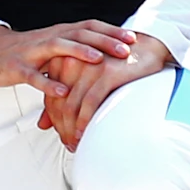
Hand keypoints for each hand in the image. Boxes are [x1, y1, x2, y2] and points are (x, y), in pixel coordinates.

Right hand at [0, 20, 132, 98]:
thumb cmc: (28, 51)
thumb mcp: (55, 48)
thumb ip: (78, 50)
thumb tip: (109, 58)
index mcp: (60, 33)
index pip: (90, 27)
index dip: (112, 31)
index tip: (134, 39)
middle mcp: (50, 38)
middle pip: (80, 34)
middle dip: (105, 40)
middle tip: (126, 50)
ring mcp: (33, 52)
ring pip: (59, 47)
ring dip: (80, 53)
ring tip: (99, 61)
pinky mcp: (18, 68)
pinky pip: (34, 76)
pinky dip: (48, 83)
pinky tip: (62, 91)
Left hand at [39, 31, 174, 150]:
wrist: (147, 47)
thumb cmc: (116, 63)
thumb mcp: (84, 78)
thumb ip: (61, 97)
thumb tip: (42, 124)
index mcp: (63, 60)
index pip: (50, 97)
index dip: (53, 120)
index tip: (61, 134)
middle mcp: (71, 61)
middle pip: (58, 103)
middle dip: (61, 127)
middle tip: (68, 143)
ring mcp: (88, 67)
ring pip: (71, 106)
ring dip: (71, 129)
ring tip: (75, 143)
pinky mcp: (105, 73)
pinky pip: (89, 103)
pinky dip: (84, 121)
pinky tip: (83, 133)